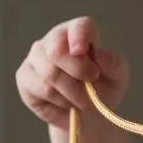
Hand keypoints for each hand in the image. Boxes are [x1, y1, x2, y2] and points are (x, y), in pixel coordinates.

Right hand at [16, 16, 129, 130]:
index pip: (79, 27)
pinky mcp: (24, 77)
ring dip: (72, 94)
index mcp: (79, 33)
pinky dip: (59, 102)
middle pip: (57, 51)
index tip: (81, 50)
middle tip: (91, 85)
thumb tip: (97, 52)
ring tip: (81, 100)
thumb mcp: (118, 77)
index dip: (79, 35)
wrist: (87, 116)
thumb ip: (113, 63)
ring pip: (50, 74)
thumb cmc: (103, 90)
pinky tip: (64, 103)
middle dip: (77, 72)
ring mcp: (36, 57)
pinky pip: (42, 89)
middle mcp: (54, 39)